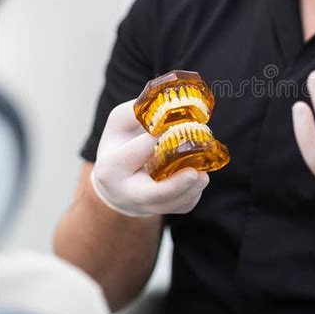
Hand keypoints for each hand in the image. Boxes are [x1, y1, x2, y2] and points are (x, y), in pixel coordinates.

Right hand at [91, 100, 209, 216]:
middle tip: (194, 173)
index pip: (134, 154)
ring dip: (190, 189)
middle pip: (151, 195)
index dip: (153, 140)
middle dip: (174, 185)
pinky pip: (182, 206)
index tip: (171, 126)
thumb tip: (168, 103)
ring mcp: (144, 205)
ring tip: (203, 175)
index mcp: (110, 167)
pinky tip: (198, 178)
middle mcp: (125, 192)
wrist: (116, 182)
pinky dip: (193, 193)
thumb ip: (139, 111)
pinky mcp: (162, 210)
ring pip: (171, 204)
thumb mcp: (119, 123)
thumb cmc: (121, 145)